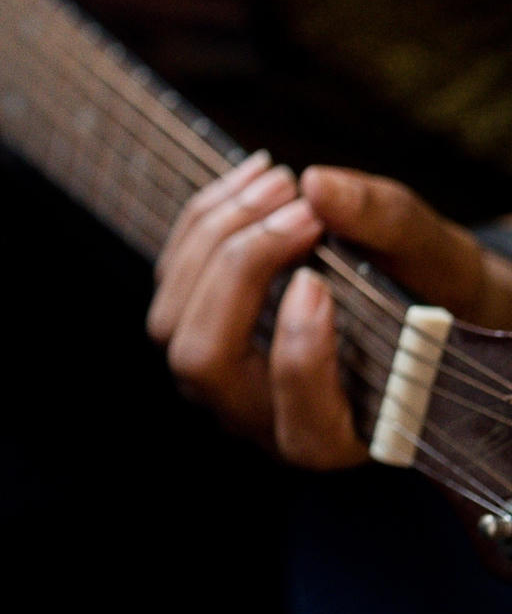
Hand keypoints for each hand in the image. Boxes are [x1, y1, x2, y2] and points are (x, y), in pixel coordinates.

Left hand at [149, 157, 511, 467]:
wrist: (418, 296)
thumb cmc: (438, 296)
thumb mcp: (442, 264)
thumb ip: (391, 230)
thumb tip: (319, 185)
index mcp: (337, 438)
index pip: (301, 429)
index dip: (298, 360)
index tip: (316, 283)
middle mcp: (260, 419)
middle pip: (205, 362)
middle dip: (241, 272)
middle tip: (301, 210)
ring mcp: (216, 378)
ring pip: (171, 323)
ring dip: (215, 237)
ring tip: (280, 180)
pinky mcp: (194, 327)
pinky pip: (172, 280)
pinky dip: (205, 219)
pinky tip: (256, 175)